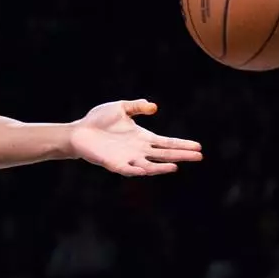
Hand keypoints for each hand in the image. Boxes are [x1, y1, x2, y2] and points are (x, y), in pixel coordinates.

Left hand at [69, 100, 202, 175]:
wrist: (79, 132)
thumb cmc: (98, 120)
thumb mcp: (121, 108)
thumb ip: (137, 107)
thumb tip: (153, 107)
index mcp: (142, 137)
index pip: (167, 142)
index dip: (182, 144)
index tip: (198, 146)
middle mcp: (138, 150)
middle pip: (164, 154)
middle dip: (181, 155)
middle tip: (199, 156)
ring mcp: (127, 158)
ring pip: (149, 165)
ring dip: (162, 167)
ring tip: (176, 166)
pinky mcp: (114, 164)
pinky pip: (128, 170)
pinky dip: (137, 170)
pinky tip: (146, 170)